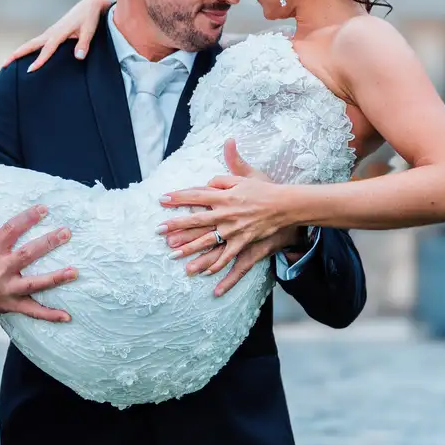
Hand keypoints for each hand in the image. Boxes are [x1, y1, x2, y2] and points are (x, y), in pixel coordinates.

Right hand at [0, 205, 77, 321]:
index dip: (27, 219)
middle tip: (66, 233)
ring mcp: (6, 289)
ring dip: (55, 278)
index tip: (44, 209)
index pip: (10, 230)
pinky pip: (32, 311)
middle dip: (48, 243)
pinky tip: (67, 316)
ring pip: (34, 284)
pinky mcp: (11, 305)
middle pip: (27, 255)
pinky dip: (49, 315)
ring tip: (75, 272)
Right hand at [3, 0, 112, 71]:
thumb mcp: (89, 30)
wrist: (88, 6)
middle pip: (30, 45)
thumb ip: (84, 44)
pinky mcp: (51, 34)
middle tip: (3, 65)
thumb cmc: (90, 18)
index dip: (39, 60)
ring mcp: (49, 33)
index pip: (47, 50)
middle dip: (16, 55)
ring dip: (18, 53)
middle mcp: (51, 33)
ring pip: (30, 44)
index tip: (30, 70)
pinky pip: (36, 44)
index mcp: (59, 33)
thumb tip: (79, 57)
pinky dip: (26, 50)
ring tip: (7, 64)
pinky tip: (23, 58)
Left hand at [156, 140, 298, 295]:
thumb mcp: (247, 175)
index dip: (178, 197)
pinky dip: (218, 265)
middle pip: (197, 220)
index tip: (162, 199)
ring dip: (190, 248)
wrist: (286, 205)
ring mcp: (234, 230)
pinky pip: (228, 256)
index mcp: (225, 196)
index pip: (196, 195)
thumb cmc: (266, 189)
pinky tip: (204, 273)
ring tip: (173, 254)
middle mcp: (226, 213)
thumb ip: (227, 170)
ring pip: (208, 241)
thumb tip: (209, 176)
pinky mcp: (243, 242)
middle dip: (176, 226)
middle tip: (158, 231)